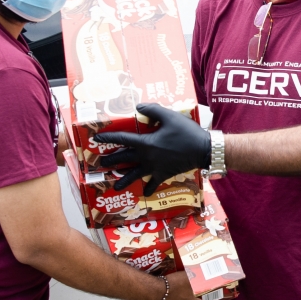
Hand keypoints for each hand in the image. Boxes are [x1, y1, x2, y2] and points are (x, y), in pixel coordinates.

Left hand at [97, 104, 211, 194]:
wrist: (203, 150)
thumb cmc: (186, 132)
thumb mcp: (170, 116)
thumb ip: (153, 110)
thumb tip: (138, 106)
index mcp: (146, 143)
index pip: (122, 139)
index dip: (108, 137)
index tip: (97, 137)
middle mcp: (147, 157)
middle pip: (124, 159)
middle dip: (111, 161)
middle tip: (100, 164)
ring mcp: (154, 168)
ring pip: (135, 174)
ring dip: (124, 180)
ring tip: (115, 185)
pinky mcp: (164, 174)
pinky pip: (153, 183)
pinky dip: (149, 188)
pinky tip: (144, 192)